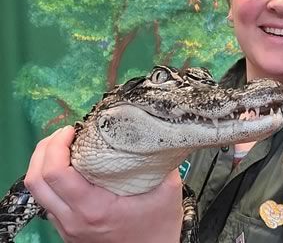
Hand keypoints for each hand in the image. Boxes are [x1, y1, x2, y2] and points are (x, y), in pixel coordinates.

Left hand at [24, 126, 182, 242]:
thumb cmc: (160, 228)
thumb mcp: (168, 189)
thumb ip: (158, 160)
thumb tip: (152, 132)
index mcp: (94, 208)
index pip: (56, 173)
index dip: (56, 145)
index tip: (73, 130)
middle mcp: (73, 220)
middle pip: (36, 180)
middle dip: (44, 149)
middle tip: (65, 134)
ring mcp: (67, 228)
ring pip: (37, 192)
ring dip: (44, 164)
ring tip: (64, 147)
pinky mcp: (68, 230)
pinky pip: (48, 201)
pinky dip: (51, 179)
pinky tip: (70, 168)